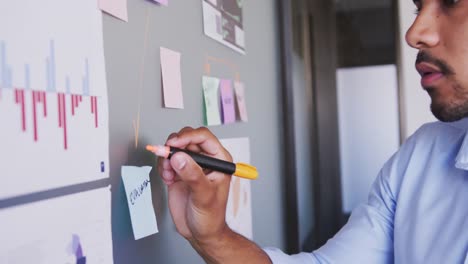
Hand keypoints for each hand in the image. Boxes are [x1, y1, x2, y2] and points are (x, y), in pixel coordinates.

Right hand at [157, 126, 232, 244]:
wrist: (200, 232)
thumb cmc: (211, 216)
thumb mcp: (204, 195)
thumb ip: (193, 175)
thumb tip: (179, 157)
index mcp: (219, 159)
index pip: (204, 137)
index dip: (188, 136)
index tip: (174, 144)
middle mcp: (205, 159)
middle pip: (187, 138)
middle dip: (174, 145)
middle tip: (167, 156)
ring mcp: (191, 165)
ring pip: (175, 147)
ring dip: (167, 157)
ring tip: (169, 174)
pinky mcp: (178, 172)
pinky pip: (167, 160)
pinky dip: (163, 166)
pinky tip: (168, 179)